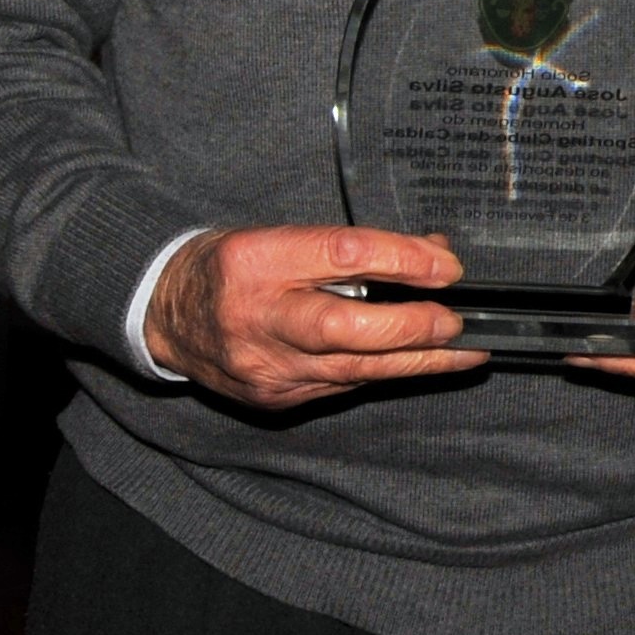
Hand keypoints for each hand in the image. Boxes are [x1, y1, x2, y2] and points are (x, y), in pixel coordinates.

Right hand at [145, 224, 477, 408]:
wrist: (168, 318)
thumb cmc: (234, 267)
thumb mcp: (282, 236)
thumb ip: (351, 246)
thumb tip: (430, 254)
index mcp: (258, 260)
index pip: (340, 255)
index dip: (401, 259)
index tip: (447, 265)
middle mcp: (258, 318)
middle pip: (344, 328)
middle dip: (410, 327)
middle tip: (457, 320)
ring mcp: (265, 367)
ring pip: (354, 368)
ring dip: (418, 361)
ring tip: (466, 350)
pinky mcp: (275, 398)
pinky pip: (341, 385)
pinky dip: (384, 372)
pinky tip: (421, 364)